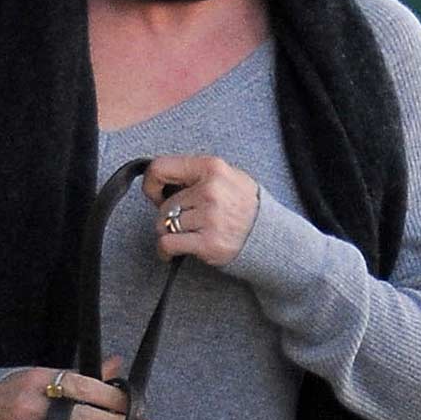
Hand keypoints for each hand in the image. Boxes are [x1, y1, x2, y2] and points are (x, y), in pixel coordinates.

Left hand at [144, 155, 260, 266]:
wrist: (268, 235)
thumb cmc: (244, 206)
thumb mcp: (226, 176)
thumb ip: (196, 175)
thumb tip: (161, 182)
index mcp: (212, 167)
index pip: (161, 167)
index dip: (151, 184)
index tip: (156, 195)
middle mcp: (210, 190)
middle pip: (164, 205)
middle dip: (168, 216)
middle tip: (185, 222)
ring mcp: (210, 217)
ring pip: (164, 224)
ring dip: (169, 233)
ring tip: (187, 235)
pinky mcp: (208, 242)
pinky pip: (168, 243)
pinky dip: (165, 251)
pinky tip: (172, 252)